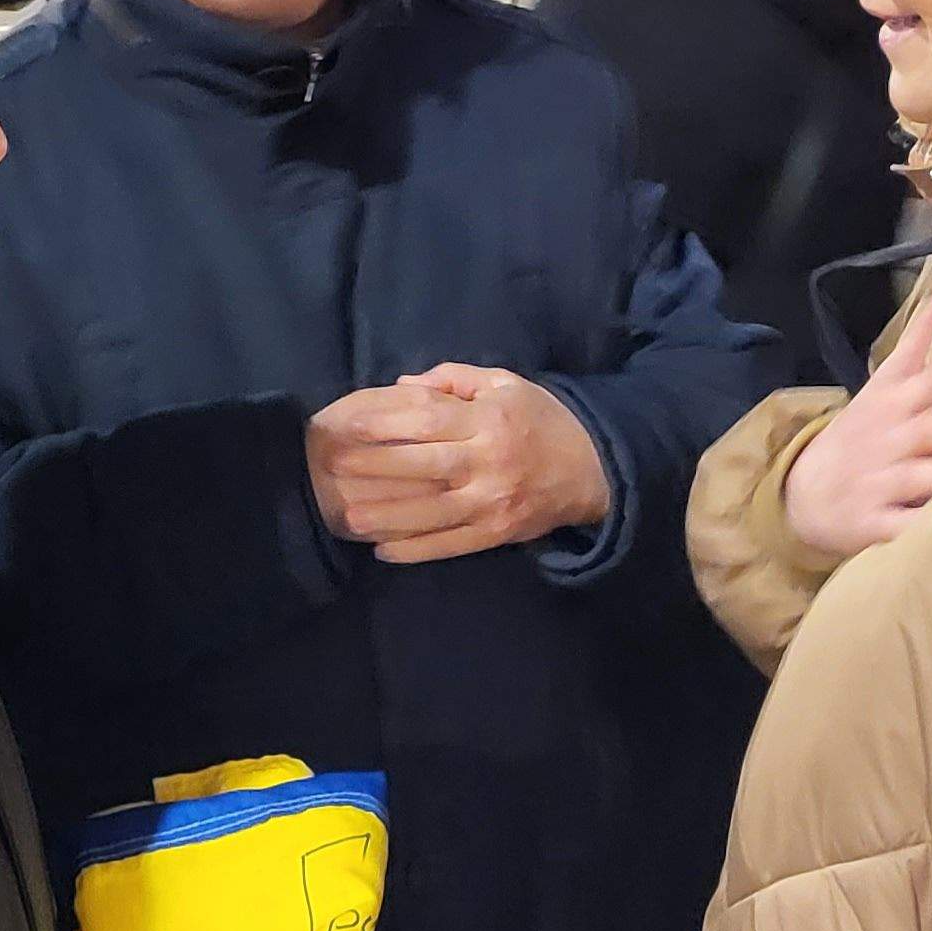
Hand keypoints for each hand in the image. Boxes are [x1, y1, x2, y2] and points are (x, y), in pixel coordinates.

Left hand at [305, 366, 609, 564]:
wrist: (596, 468)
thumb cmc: (542, 419)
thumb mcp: (506, 384)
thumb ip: (455, 379)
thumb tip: (402, 386)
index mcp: (490, 420)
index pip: (428, 419)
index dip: (384, 422)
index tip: (349, 424)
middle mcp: (489, 462)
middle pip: (422, 465)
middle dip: (375, 467)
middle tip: (335, 469)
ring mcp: (492, 502)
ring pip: (431, 512)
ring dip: (386, 516)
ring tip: (349, 516)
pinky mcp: (497, 534)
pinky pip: (450, 545)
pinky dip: (415, 550)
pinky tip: (383, 551)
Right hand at [783, 282, 931, 560]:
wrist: (801, 493)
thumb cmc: (860, 434)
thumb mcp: (881, 383)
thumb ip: (918, 338)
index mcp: (893, 402)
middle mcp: (889, 440)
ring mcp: (881, 484)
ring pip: (925, 477)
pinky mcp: (874, 525)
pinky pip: (906, 528)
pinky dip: (928, 528)